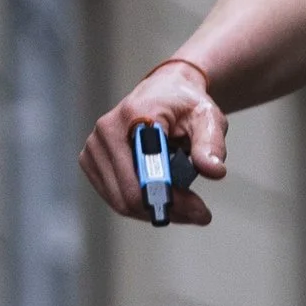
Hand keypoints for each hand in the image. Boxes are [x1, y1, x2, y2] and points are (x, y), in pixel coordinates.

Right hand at [79, 61, 228, 225]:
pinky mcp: (91, 162)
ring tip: (188, 206)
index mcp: (133, 116)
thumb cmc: (185, 105)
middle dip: (169, 209)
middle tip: (199, 212)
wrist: (164, 92)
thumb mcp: (208, 118)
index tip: (199, 210)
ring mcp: (93, 148)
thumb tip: (214, 171)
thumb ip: (211, 144)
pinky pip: (116, 198)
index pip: (143, 172)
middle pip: (131, 194)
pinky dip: (143, 206)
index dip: (170, 197)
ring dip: (157, 211)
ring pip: (122, 202)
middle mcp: (106, 132)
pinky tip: (167, 198)